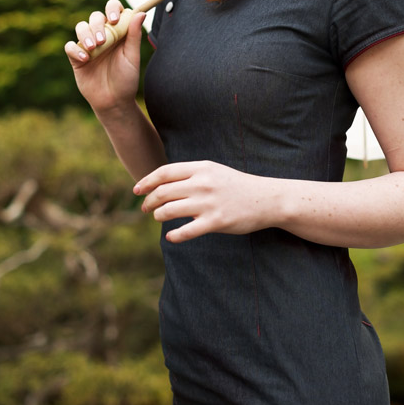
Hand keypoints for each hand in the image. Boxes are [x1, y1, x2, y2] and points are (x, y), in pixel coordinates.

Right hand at [64, 0, 146, 113]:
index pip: (113, 10)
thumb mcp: (132, 57)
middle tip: (103, 40)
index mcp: (118, 32)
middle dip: (97, 25)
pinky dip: (76, 50)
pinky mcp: (77, 58)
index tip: (114, 20)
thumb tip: (141, 12)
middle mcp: (102, 35)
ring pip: (81, 27)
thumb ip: (134, 35)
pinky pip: (70, 47)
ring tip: (94, 48)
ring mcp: (88, 46)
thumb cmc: (126, 79)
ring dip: (86, 34)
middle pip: (95, 17)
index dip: (112, 9)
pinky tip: (85, 59)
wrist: (114, 101)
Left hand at [133, 161, 276, 242]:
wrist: (267, 199)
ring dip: (159, 216)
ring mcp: (209, 203)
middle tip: (146, 208)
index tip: (137, 190)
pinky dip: (174, 235)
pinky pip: (186, 231)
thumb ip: (191, 174)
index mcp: (202, 168)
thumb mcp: (214, 171)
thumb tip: (163, 183)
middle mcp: (203, 183)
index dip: (147, 181)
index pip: (165, 172)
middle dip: (149, 201)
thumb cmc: (236, 186)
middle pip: (163, 192)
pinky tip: (171, 236)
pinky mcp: (216, 222)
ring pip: (169, 211)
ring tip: (159, 218)